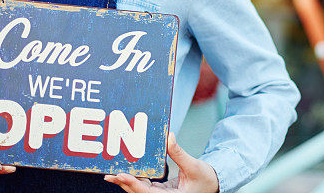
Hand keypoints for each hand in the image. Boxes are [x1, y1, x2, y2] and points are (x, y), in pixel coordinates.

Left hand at [104, 132, 218, 192]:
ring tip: (114, 173)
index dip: (133, 184)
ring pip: (141, 189)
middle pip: (139, 192)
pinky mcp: (161, 190)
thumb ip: (179, 153)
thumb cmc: (206, 179)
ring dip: (128, 181)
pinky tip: (130, 169)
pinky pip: (146, 185)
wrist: (213, 184)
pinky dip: (138, 177)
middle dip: (124, 183)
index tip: (121, 175)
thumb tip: (169, 136)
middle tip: (110, 175)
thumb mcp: (194, 165)